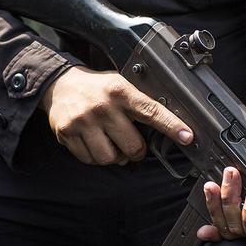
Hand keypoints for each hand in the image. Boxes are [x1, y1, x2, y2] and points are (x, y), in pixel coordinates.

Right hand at [41, 66, 192, 164]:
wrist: (59, 84)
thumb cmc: (97, 88)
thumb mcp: (121, 84)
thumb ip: (140, 102)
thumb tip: (168, 125)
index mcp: (120, 92)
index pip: (151, 111)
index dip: (171, 126)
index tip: (187, 136)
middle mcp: (102, 107)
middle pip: (132, 146)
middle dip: (137, 151)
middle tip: (132, 144)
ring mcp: (82, 122)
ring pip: (110, 158)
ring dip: (116, 157)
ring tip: (112, 144)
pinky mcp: (66, 134)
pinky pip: (90, 160)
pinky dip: (96, 157)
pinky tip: (95, 143)